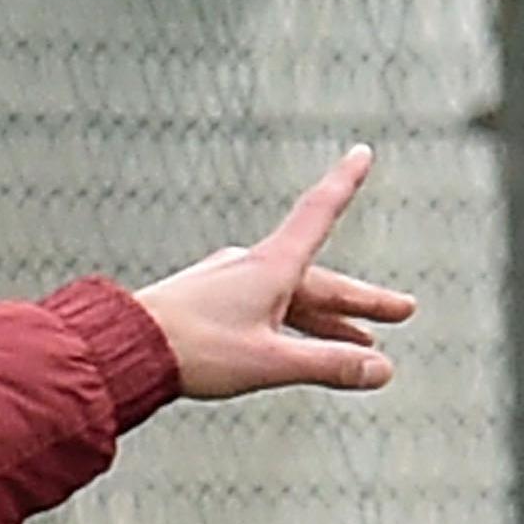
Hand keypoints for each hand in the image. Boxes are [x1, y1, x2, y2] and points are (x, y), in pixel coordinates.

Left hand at [133, 146, 415, 399]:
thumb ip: (327, 365)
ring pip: (290, 301)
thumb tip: (383, 372)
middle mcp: (250, 268)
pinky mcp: (203, 307)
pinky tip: (292, 348)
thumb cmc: (194, 351)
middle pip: (318, 281)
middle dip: (360, 301)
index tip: (361, 151)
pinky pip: (261, 314)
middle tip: (401, 311)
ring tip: (360, 346)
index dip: (343, 184)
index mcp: (271, 267)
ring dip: (327, 323)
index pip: (318, 214)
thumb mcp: (271, 362)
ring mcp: (225, 286)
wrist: (122, 350)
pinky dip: (290, 329)